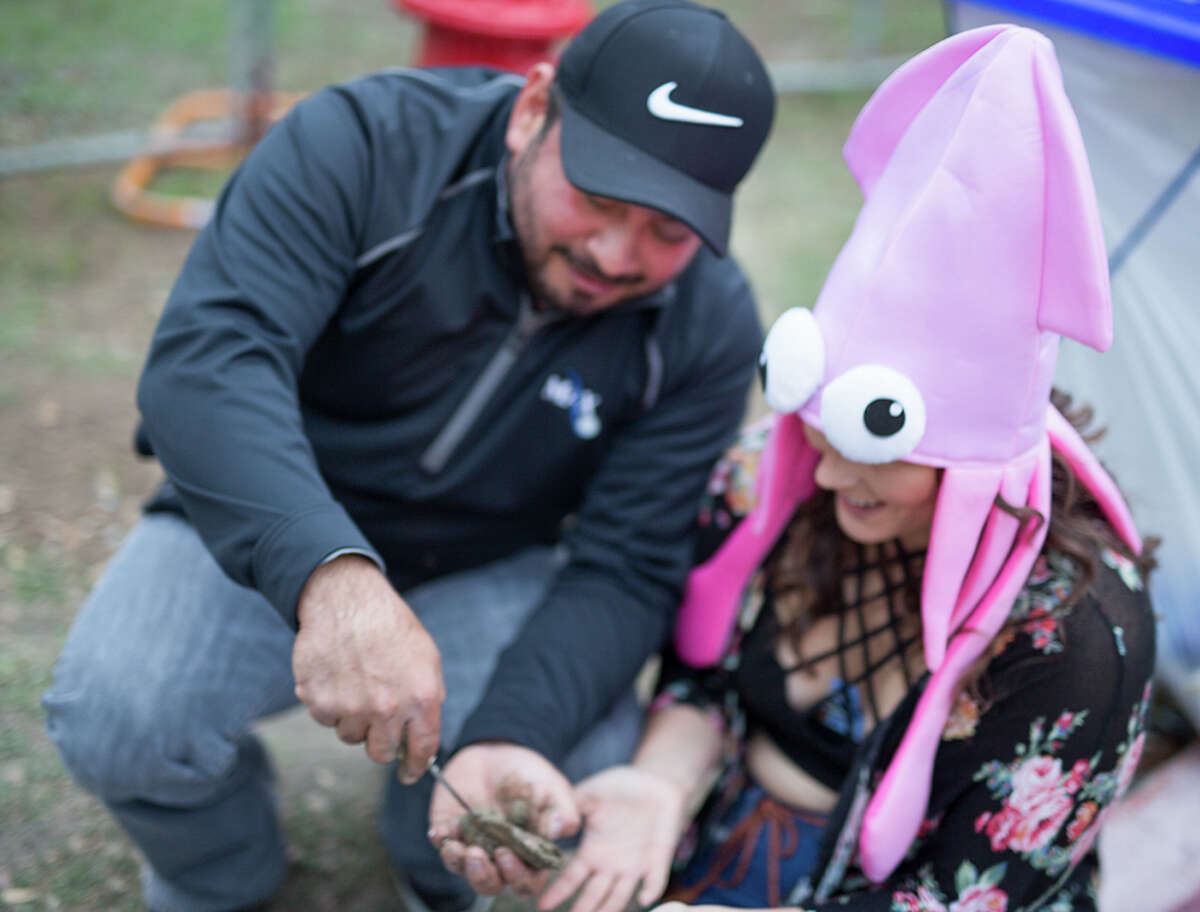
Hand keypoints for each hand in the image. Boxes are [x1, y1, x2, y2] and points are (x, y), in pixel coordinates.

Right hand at [292, 554, 443, 780]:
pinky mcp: (319, 702)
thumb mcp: (426, 656)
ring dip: (353, 718)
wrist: (346, 601)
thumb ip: (428, 697)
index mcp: (420, 697)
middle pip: (380, 753)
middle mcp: (387, 708)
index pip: (423, 749)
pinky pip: (325, 719)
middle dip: (379, 741)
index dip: (415, 767)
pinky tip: (336, 675)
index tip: (408, 773)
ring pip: (350, 736)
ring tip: (355, 682)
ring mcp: (351, 708)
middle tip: (375, 717)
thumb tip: (423, 733)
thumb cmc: (389, 625)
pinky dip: (329, 704)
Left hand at [429, 742, 577, 897]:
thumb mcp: (553, 789)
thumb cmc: (532, 775)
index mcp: (529, 855)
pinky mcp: (451, 831)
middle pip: (492, 883)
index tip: (507, 854)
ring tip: (456, 847)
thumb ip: (561, 812)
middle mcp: (499, 857)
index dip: (518, 876)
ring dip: (459, 863)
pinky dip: (440, 840)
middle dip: (484, 875)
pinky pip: (442, 844)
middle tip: (478, 854)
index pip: (527, 881)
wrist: (500, 751)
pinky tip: (440, 830)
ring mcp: (473, 845)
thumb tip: (554, 831)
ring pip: (463, 870)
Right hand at [539, 766, 686, 911]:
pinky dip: (651, 888)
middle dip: (582, 910)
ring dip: (610, 910)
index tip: (542, 904)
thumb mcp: (590, 794)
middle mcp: (611, 865)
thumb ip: (570, 807)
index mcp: (592, 851)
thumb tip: (546, 821)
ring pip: (620, 896)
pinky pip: (656, 879)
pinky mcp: (658, 859)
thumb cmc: (619, 787)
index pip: (572, 877)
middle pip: (594, 895)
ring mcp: (634, 864)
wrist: (652, 781)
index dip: (558, 891)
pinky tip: (645, 897)